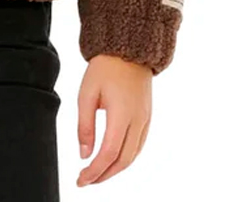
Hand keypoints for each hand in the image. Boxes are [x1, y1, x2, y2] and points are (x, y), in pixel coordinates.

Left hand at [76, 54, 152, 186]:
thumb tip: (84, 154)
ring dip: (115, 169)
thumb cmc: (105, 68)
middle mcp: (138, 121)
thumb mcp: (87, 93)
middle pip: (123, 161)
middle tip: (86, 180)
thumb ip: (84, 125)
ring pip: (133, 156)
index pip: (108, 153)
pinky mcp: (147, 117)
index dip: (94, 171)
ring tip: (97, 173)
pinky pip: (139, 146)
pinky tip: (113, 159)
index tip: (81, 179)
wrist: (128, 48)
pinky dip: (126, 158)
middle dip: (104, 175)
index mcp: (122, 114)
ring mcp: (146, 120)